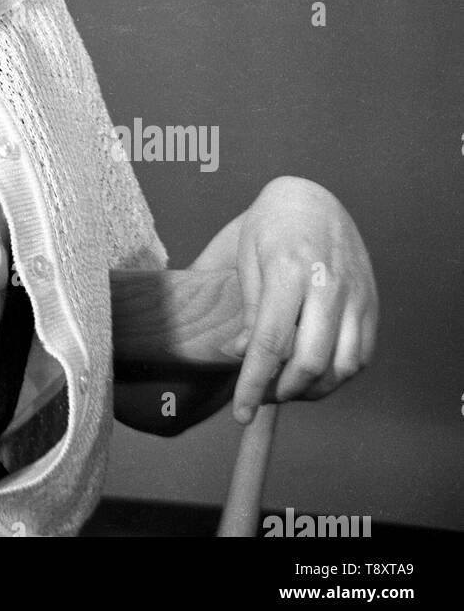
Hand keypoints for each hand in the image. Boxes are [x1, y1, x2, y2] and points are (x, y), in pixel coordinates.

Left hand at [192, 176, 378, 423]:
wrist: (311, 198)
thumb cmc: (268, 227)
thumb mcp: (246, 258)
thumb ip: (248, 311)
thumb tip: (243, 355)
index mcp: (289, 270)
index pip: (271, 343)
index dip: (253, 384)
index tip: (240, 411)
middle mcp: (328, 285)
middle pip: (311, 363)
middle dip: (282, 392)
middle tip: (261, 396)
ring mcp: (355, 295)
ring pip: (343, 367)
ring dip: (313, 390)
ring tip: (286, 387)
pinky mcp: (371, 303)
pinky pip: (361, 355)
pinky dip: (338, 375)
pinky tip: (314, 372)